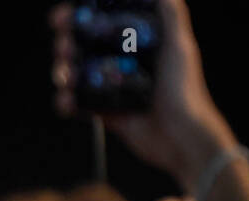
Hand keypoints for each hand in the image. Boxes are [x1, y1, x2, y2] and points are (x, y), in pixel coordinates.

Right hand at [52, 0, 235, 187]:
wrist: (181, 136)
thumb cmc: (186, 90)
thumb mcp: (181, 46)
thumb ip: (172, 15)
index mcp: (138, 44)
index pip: (105, 24)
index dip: (83, 17)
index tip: (66, 15)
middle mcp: (123, 64)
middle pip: (85, 48)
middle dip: (67, 44)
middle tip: (63, 45)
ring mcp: (112, 89)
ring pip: (77, 75)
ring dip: (64, 72)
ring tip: (63, 75)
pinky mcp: (105, 113)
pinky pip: (79, 105)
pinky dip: (66, 102)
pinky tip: (65, 100)